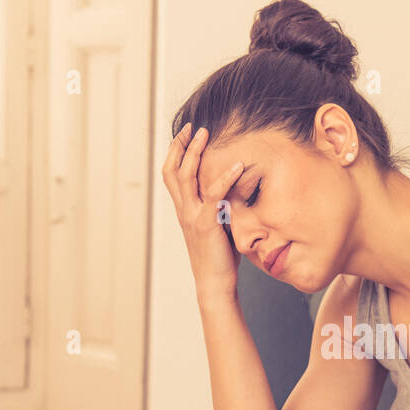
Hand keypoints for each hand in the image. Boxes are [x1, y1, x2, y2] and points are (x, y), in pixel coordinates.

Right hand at [162, 122, 244, 303]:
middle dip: (181, 145)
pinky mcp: (206, 223)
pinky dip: (225, 177)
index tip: (185, 134)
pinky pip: (214, 194)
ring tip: (206, 134)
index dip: (175, 152)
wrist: (214, 283)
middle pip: (173, 169)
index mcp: (184, 210)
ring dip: (195, 152)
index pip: (171, 174)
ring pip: (186, 176)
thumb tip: (235, 190)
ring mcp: (192, 216)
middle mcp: (184, 210)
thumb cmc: (219, 257)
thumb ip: (219, 207)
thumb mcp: (217, 225)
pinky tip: (238, 165)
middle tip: (193, 126)